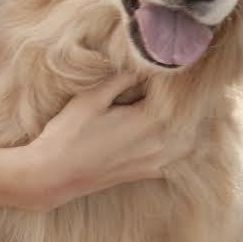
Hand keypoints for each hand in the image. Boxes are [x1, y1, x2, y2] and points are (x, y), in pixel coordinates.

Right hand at [21, 71, 194, 210]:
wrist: (55, 174)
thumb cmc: (69, 133)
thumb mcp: (92, 98)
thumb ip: (121, 80)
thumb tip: (142, 67)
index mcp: (147, 121)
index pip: (174, 96)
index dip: (171, 80)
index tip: (168, 68)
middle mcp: (158, 144)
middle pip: (187, 118)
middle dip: (184, 102)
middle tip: (175, 86)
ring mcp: (154, 162)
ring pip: (187, 140)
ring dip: (186, 124)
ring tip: (174, 108)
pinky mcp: (146, 173)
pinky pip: (176, 160)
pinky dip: (179, 146)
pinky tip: (169, 135)